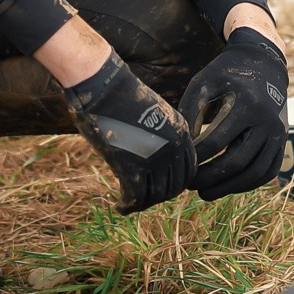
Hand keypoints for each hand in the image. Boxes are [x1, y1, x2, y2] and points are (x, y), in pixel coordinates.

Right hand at [63, 53, 193, 212]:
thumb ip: (161, 135)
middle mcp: (174, 147)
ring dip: (144, 203)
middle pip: (175, 186)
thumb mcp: (154, 113)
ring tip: (130, 202)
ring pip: (156, 195)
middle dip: (160, 196)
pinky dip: (127, 206)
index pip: (188, 170)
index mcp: (182, 133)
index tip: (160, 186)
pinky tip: (120, 207)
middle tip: (144, 198)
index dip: (175, 183)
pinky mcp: (132, 167)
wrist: (104, 86)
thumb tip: (155, 153)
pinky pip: (136, 198)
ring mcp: (155, 158)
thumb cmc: (121, 95)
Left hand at [181, 26, 288, 201]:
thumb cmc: (226, 74)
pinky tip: (227, 186)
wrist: (264, 63)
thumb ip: (189, 112)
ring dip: (229, 188)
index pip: (218, 141)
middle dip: (211, 178)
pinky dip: (248, 184)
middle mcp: (267, 121)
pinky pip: (268, 171)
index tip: (183, 166)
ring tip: (205, 193)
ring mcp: (278, 133)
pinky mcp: (282, 141)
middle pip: (238, 161)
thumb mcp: (203, 83)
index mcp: (246, 104)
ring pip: (256, 172)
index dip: (197, 158)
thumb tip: (183, 149)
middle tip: (190, 186)